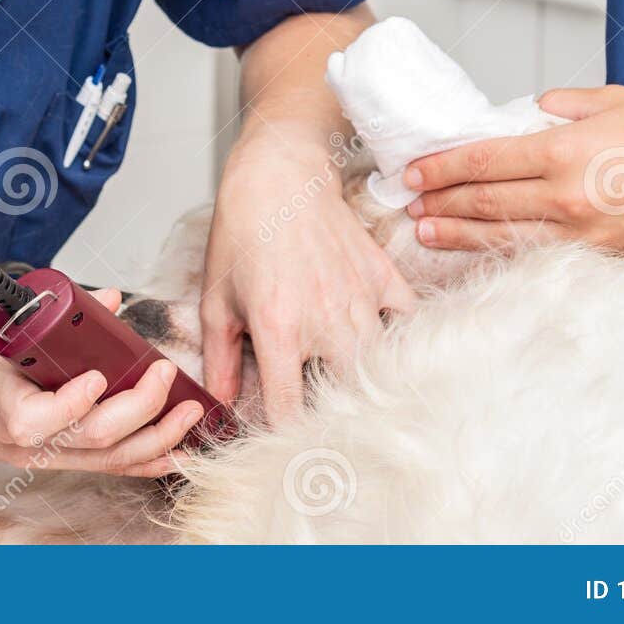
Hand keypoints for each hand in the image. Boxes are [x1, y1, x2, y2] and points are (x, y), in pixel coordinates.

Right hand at [0, 289, 204, 477]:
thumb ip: (43, 302)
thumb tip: (109, 299)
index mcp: (1, 403)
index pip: (40, 419)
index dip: (75, 402)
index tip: (99, 376)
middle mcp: (24, 441)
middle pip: (90, 439)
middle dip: (139, 409)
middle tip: (165, 374)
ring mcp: (42, 455)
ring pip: (107, 459)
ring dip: (156, 438)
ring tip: (191, 413)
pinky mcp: (55, 458)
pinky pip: (107, 466)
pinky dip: (146, 460)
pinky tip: (177, 451)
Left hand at [200, 127, 417, 422]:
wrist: (279, 177)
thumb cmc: (242, 235)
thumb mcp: (215, 300)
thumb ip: (220, 359)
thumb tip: (222, 404)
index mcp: (279, 329)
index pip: (289, 410)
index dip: (285, 437)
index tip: (285, 447)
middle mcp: (325, 320)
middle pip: (345, 397)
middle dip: (335, 418)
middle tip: (326, 424)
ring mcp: (360, 299)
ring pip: (379, 366)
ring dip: (367, 383)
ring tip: (356, 393)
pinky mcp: (382, 278)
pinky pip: (408, 323)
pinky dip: (401, 339)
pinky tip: (386, 347)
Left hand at [403, 85, 623, 257]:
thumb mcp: (616, 100)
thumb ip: (565, 104)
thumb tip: (532, 108)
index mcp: (564, 150)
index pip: (484, 161)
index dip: (441, 167)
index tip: (412, 172)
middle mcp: (566, 196)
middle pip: (485, 202)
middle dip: (440, 203)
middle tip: (407, 205)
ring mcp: (583, 233)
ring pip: (504, 236)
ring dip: (459, 235)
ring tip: (426, 233)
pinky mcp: (602, 255)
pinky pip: (540, 255)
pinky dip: (503, 254)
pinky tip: (480, 252)